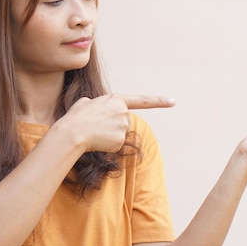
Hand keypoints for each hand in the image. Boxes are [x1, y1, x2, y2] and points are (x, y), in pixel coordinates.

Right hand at [53, 94, 174, 152]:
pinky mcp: (121, 141)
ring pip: (120, 134)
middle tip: (96, 125)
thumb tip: (93, 108)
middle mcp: (124, 113)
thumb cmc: (76, 117)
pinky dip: (107, 145)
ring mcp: (123, 127)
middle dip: (112, 125)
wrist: (73, 132)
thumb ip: (96, 104)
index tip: (173, 101)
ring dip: (109, 135)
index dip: (159, 101)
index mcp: (117, 100)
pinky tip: (98, 141)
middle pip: (124, 122)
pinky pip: (116, 145)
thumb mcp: (86, 102)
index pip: (143, 101)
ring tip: (94, 132)